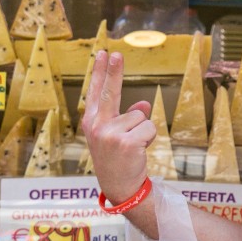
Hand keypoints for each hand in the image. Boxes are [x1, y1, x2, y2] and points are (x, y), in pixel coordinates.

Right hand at [80, 50, 155, 203]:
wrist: (120, 187)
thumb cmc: (119, 159)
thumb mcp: (118, 136)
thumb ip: (127, 118)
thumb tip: (143, 105)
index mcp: (92, 122)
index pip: (96, 92)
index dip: (101, 72)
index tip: (104, 54)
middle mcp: (97, 126)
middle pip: (109, 93)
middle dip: (114, 71)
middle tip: (117, 53)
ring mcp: (110, 134)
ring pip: (140, 116)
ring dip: (143, 130)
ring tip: (133, 146)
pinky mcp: (126, 142)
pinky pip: (149, 127)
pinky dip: (149, 138)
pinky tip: (138, 151)